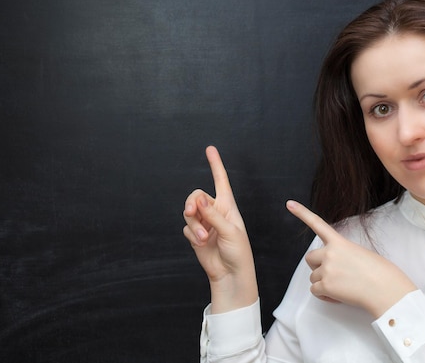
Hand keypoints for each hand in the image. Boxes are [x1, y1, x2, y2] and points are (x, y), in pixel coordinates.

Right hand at [183, 146, 257, 312]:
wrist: (230, 274)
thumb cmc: (238, 252)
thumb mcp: (230, 231)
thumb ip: (213, 215)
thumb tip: (199, 199)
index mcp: (228, 206)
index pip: (221, 181)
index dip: (215, 165)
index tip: (210, 149)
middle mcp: (215, 211)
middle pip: (196, 196)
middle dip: (192, 203)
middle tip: (192, 212)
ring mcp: (204, 223)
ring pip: (189, 213)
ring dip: (193, 224)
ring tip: (203, 238)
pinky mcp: (195, 235)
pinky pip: (186, 228)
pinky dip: (191, 235)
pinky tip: (201, 243)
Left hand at [286, 200, 416, 317]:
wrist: (386, 289)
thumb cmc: (380, 273)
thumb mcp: (361, 254)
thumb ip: (343, 255)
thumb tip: (335, 268)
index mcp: (340, 242)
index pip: (318, 224)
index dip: (302, 213)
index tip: (289, 204)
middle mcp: (330, 253)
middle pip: (310, 258)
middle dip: (318, 266)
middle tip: (333, 274)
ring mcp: (326, 269)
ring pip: (313, 277)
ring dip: (323, 283)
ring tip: (342, 286)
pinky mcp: (326, 285)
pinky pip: (315, 290)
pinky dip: (325, 295)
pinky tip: (339, 296)